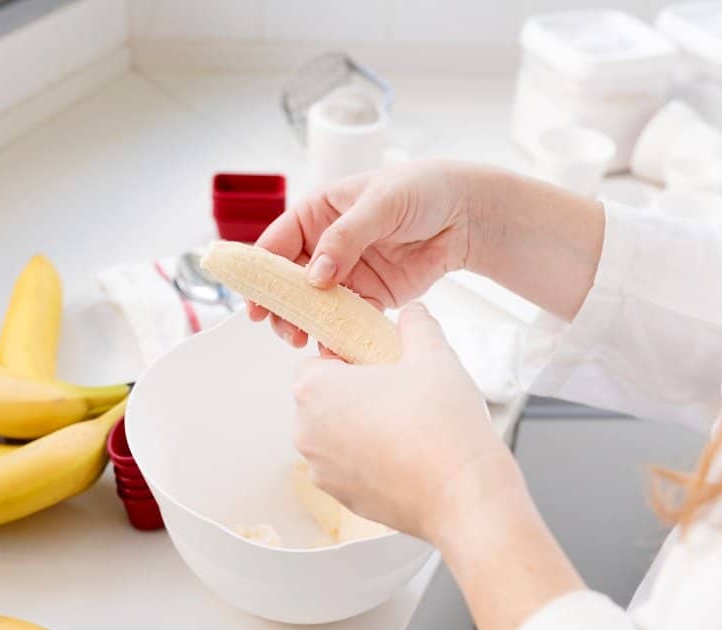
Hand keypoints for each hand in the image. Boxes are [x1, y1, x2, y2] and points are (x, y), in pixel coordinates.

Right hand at [252, 159, 483, 346]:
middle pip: (289, 280)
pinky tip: (332, 346)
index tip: (254, 300)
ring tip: (302, 340)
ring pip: (313, 304)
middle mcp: (324, 244)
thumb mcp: (381, 203)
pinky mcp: (370, 295)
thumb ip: (346, 237)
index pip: (277, 243)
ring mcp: (346, 272)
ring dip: (304, 323)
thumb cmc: (422, 190)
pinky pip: (346, 318)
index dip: (260, 271)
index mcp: (317, 213)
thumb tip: (315, 275)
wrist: (467, 215)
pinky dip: (337, 333)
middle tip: (282, 329)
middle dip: (281, 306)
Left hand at [291, 302, 521, 539]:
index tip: (380, 364)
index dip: (350, 358)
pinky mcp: (342, 498)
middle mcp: (306, 432)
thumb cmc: (442, 425)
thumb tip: (412, 315)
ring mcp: (321, 470)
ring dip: (361, 426)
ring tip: (407, 424)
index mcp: (314, 389)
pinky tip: (407, 453)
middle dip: (355, 392)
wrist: (464, 494)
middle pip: (323, 399)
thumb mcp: (433, 354)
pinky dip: (369, 458)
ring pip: (336, 434)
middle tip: (399, 392)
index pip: (317, 360)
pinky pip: (349, 466)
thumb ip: (416, 325)